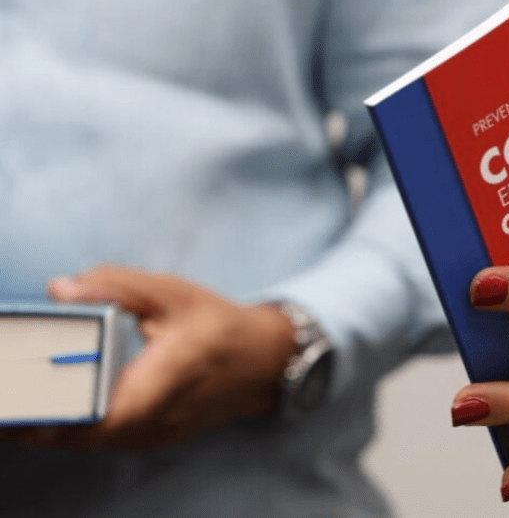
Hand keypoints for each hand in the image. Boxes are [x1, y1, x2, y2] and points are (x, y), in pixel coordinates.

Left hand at [2, 265, 296, 451]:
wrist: (265, 362)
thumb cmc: (220, 325)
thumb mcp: (172, 293)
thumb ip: (115, 284)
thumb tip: (58, 289)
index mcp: (167, 379)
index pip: (100, 414)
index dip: (50, 413)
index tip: (15, 396)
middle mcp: (158, 419)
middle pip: (78, 434)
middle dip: (31, 417)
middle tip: (5, 392)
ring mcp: (152, 436)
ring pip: (82, 442)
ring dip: (44, 423)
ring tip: (13, 398)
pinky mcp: (146, 439)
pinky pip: (95, 439)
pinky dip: (65, 425)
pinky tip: (41, 405)